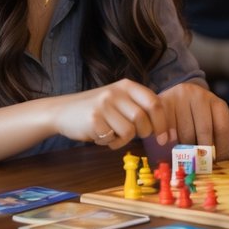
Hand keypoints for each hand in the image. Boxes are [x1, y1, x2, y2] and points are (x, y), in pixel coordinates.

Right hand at [52, 79, 172, 149]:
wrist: (63, 111)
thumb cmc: (98, 109)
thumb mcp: (119, 100)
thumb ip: (139, 107)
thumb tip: (165, 129)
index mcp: (127, 86)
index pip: (155, 102)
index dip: (163, 122)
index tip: (165, 137)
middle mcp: (116, 92)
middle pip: (143, 119)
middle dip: (143, 133)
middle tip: (133, 135)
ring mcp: (104, 104)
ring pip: (129, 131)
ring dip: (123, 139)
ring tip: (112, 134)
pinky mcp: (94, 119)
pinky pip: (113, 139)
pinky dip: (110, 143)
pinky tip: (101, 135)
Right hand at [158, 82, 228, 157]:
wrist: (173, 97)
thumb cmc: (193, 115)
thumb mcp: (207, 121)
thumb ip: (213, 136)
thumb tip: (220, 162)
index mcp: (215, 102)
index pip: (223, 128)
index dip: (222, 149)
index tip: (218, 164)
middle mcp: (199, 96)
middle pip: (204, 131)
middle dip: (203, 152)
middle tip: (201, 166)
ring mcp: (181, 97)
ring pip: (185, 133)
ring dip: (185, 148)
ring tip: (184, 153)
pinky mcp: (164, 101)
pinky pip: (167, 128)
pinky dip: (168, 139)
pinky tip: (168, 141)